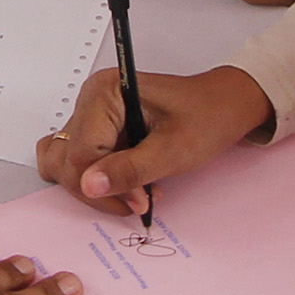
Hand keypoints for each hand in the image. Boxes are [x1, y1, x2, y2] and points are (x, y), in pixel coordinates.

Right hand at [34, 64, 272, 214]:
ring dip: (96, 186)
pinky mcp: (97, 129)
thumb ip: (130, 170)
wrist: (226, 105)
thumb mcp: (174, 150)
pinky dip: (98, 179)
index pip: (80, 154)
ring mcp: (91, 115)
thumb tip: (89, 186)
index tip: (140, 201)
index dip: (106, 186)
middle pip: (68, 161)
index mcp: (104, 93)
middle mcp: (91, 99)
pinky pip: (80, 161)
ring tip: (136, 189)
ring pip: (68, 164)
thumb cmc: (207, 117)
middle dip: (100, 189)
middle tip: (140, 198)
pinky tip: (127, 182)